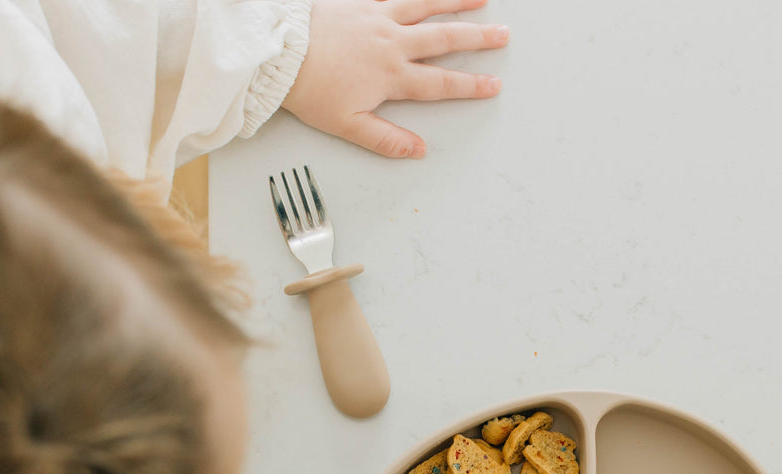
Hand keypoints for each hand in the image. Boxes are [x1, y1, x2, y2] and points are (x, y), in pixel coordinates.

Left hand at [282, 0, 507, 158]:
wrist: (279, 52)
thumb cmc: (309, 89)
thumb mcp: (348, 126)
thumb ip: (386, 139)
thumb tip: (417, 150)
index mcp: (391, 76)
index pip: (441, 84)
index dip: (471, 86)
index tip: (494, 85)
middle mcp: (391, 42)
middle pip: (444, 39)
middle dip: (477, 38)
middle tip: (503, 34)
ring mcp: (378, 16)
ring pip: (426, 5)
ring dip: (455, 0)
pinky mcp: (361, 1)